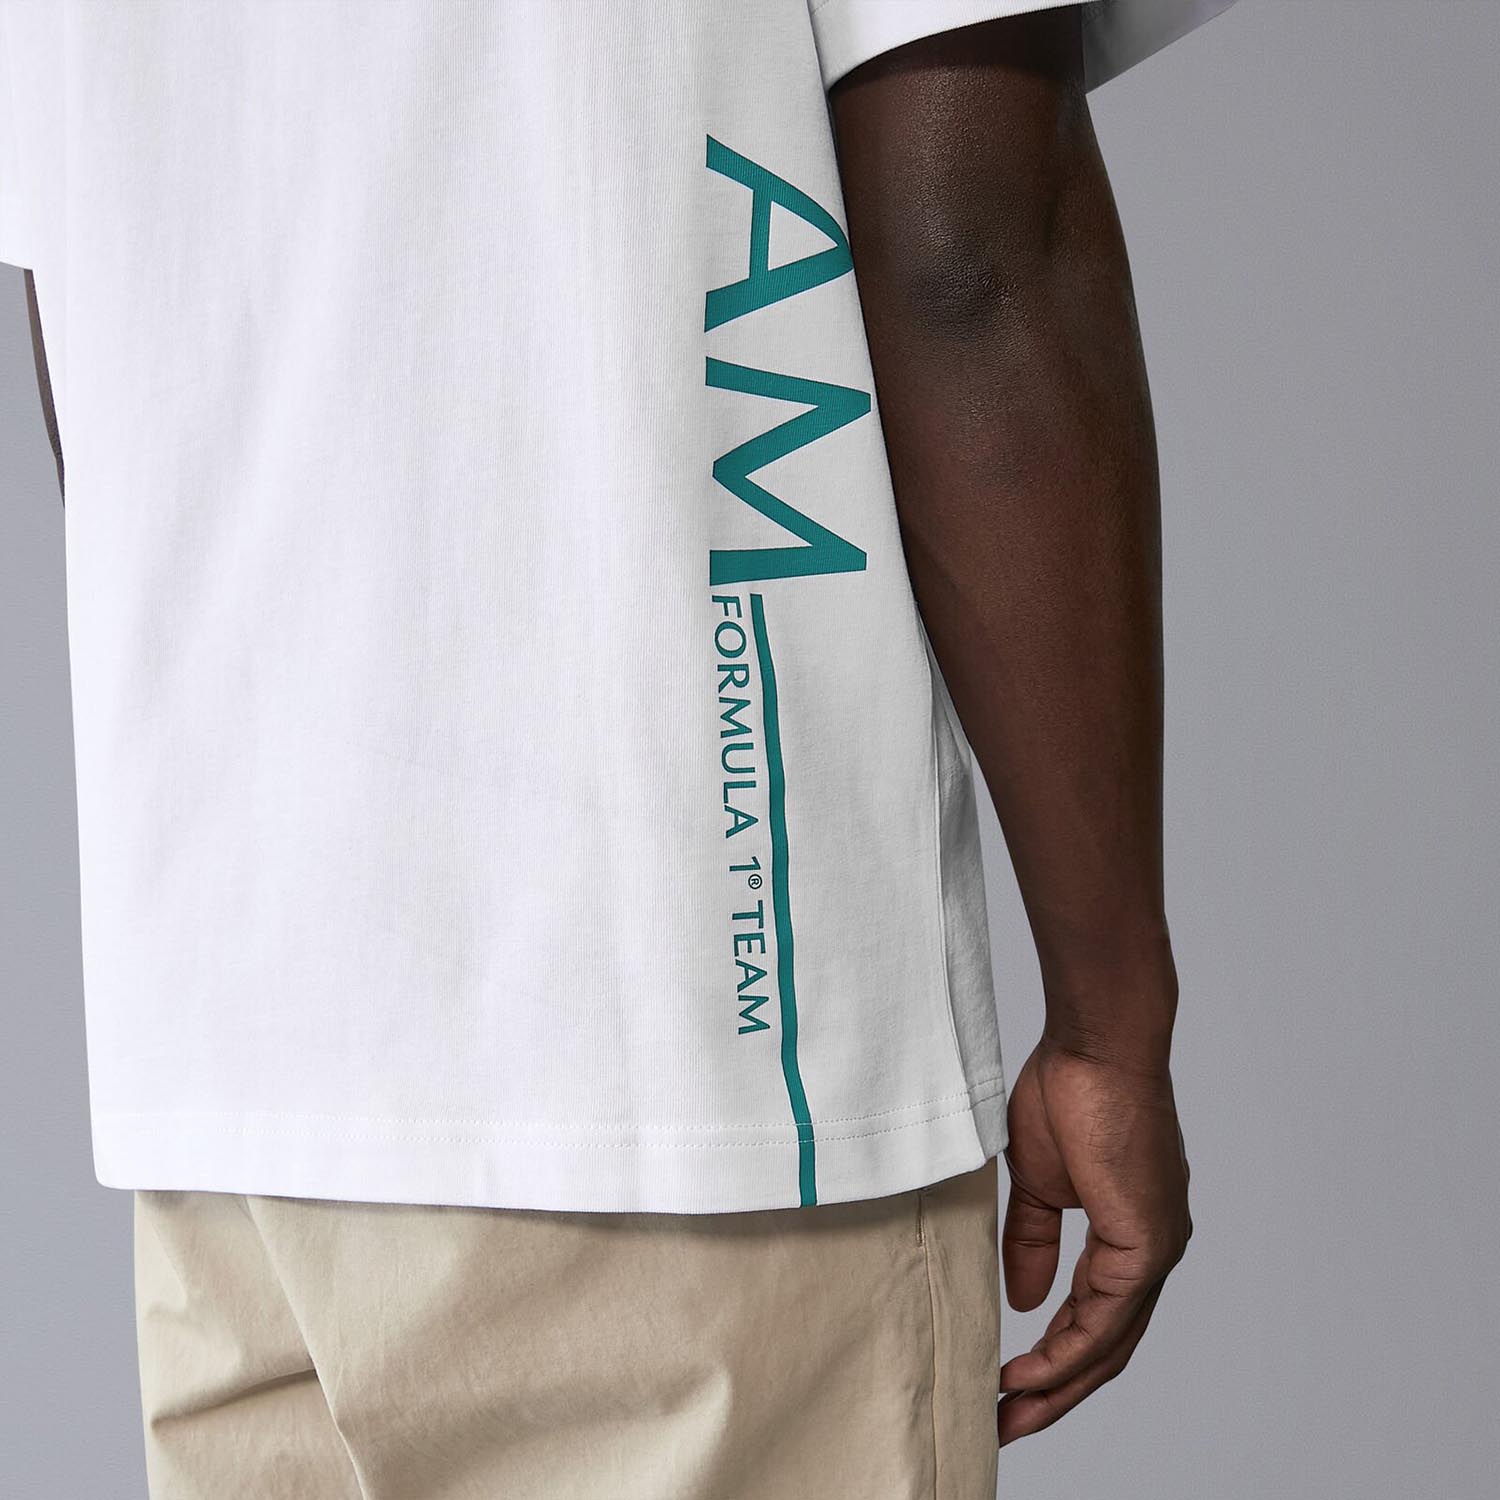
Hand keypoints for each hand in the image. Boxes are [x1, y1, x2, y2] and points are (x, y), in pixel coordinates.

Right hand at [997, 1040, 1190, 1445]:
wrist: (1095, 1047)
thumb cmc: (1069, 1091)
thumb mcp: (1039, 1182)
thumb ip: (1035, 1241)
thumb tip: (1028, 1301)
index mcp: (1129, 1232)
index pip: (1094, 1314)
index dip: (1054, 1355)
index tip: (1007, 1382)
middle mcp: (1152, 1248)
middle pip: (1107, 1344)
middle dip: (1057, 1390)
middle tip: (1008, 1423)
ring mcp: (1156, 1248)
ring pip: (1110, 1342)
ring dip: (1060, 1384)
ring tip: (1011, 1412)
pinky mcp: (1147, 1244)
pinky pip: (1107, 1319)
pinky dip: (1068, 1352)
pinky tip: (1031, 1372)